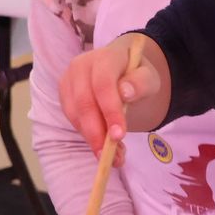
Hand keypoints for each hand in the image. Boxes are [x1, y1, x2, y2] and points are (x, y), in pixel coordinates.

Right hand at [57, 34, 160, 165]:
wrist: (124, 73)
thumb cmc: (137, 76)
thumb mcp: (149, 78)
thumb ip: (141, 83)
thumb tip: (125, 93)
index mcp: (105, 57)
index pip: (103, 84)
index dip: (110, 111)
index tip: (120, 135)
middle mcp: (81, 66)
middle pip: (84, 103)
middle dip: (97, 132)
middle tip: (112, 156)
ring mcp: (69, 81)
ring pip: (75, 115)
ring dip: (93, 139)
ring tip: (114, 157)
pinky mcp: (65, 97)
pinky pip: (73, 120)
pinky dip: (88, 137)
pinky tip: (105, 149)